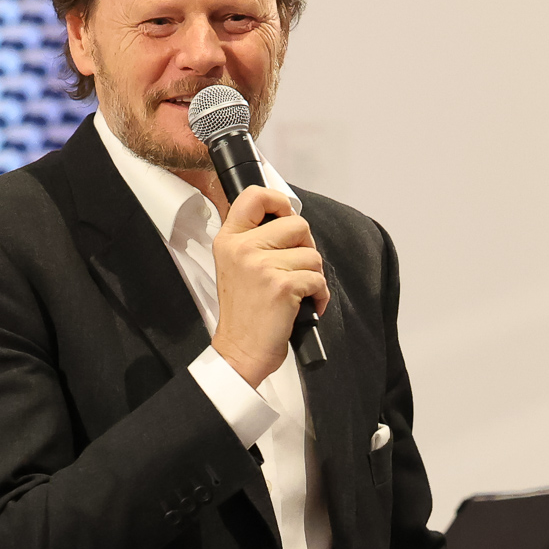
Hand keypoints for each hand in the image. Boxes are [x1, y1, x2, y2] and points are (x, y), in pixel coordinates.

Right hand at [211, 186, 328, 387]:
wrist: (240, 351)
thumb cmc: (244, 315)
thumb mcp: (235, 268)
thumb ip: (254, 241)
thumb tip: (288, 221)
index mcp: (229, 240)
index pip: (254, 196)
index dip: (279, 200)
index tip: (286, 214)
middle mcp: (242, 249)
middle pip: (297, 224)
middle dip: (306, 246)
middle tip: (297, 267)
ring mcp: (262, 266)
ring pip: (312, 254)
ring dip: (313, 275)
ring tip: (297, 292)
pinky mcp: (282, 285)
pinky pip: (318, 279)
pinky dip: (319, 296)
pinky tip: (305, 305)